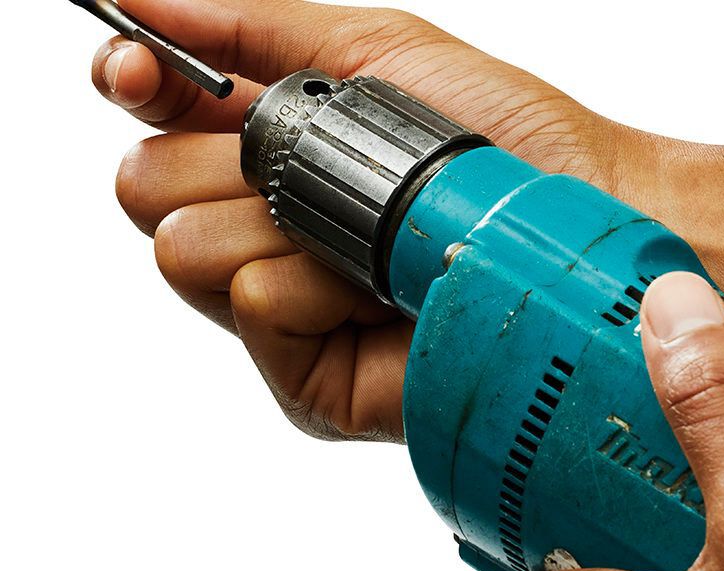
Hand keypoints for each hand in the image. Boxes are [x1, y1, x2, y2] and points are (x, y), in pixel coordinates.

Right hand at [93, 0, 723, 441]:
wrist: (579, 224)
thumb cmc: (501, 140)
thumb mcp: (374, 52)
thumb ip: (246, 26)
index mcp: (274, 153)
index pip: (154, 123)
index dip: (138, 86)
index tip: (142, 70)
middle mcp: (266, 230)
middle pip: (147, 190)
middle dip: (225, 164)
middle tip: (315, 171)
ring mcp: (286, 309)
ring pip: (184, 252)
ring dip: (281, 226)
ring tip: (371, 238)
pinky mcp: (310, 377)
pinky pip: (254, 308)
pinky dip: (318, 285)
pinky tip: (378, 289)